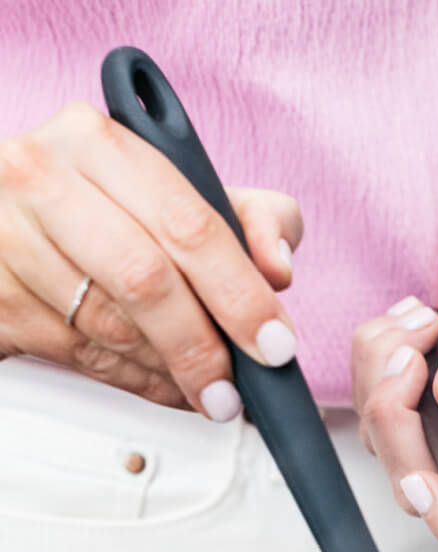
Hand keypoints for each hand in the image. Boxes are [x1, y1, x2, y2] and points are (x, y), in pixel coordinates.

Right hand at [0, 102, 299, 415]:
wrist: (8, 217)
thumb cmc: (108, 205)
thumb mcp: (186, 191)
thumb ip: (252, 218)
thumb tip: (276, 269)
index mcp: (97, 141)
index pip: (190, 226)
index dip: (241, 294)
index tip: (275, 343)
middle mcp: (39, 177)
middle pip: (144, 280)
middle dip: (202, 346)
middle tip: (236, 391)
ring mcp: (3, 233)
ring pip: (107, 325)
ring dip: (169, 370)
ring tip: (205, 389)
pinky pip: (74, 352)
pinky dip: (132, 379)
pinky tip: (162, 382)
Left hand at [351, 210, 437, 546]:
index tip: (418, 470)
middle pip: (421, 482)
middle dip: (396, 417)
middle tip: (410, 353)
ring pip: (388, 438)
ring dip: (382, 373)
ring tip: (423, 321)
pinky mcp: (434, 403)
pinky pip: (378, 399)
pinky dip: (377, 355)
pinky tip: (415, 321)